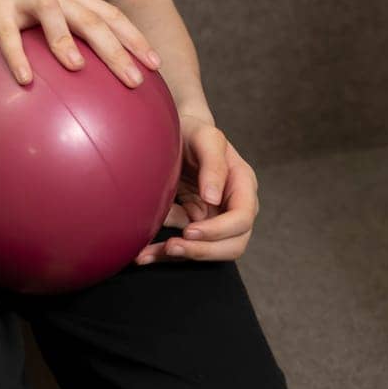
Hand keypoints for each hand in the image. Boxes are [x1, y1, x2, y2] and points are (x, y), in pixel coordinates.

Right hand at [0, 0, 162, 89]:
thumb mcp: (39, 3)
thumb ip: (60, 30)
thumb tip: (81, 72)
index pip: (109, 13)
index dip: (134, 37)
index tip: (156, 64)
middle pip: (91, 17)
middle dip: (117, 48)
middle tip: (136, 80)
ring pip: (53, 14)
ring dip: (67, 41)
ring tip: (80, 69)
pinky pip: (6, 31)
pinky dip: (17, 54)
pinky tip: (25, 80)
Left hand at [134, 115, 258, 265]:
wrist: (178, 134)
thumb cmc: (196, 132)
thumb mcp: (206, 138)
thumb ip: (213, 164)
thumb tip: (213, 199)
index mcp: (243, 186)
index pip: (242, 219)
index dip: (219, 230)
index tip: (191, 230)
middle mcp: (233, 207)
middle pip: (232, 245)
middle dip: (202, 251)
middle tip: (173, 246)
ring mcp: (215, 219)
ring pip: (207, 251)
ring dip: (181, 256)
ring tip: (149, 254)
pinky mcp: (194, 225)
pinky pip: (184, 245)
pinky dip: (163, 253)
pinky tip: (144, 255)